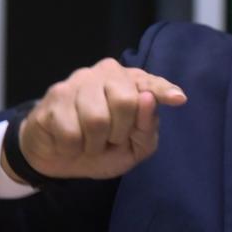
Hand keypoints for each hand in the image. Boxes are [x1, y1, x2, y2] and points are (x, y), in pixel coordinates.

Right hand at [3, 57, 186, 181]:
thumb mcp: (133, 147)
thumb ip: (147, 128)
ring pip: (96, 119)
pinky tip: (68, 142)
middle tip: (109, 140)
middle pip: (125, 101)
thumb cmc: (102, 147)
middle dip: (119, 132)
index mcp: (130, 82)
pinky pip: (70, 132)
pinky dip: (73, 148)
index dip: (163, 91)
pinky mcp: (53, 98)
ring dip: (94, 144)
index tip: (178, 99)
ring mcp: (77, 82)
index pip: (150, 83)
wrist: (58, 158)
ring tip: (88, 142)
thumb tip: (149, 99)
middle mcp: (105, 73)